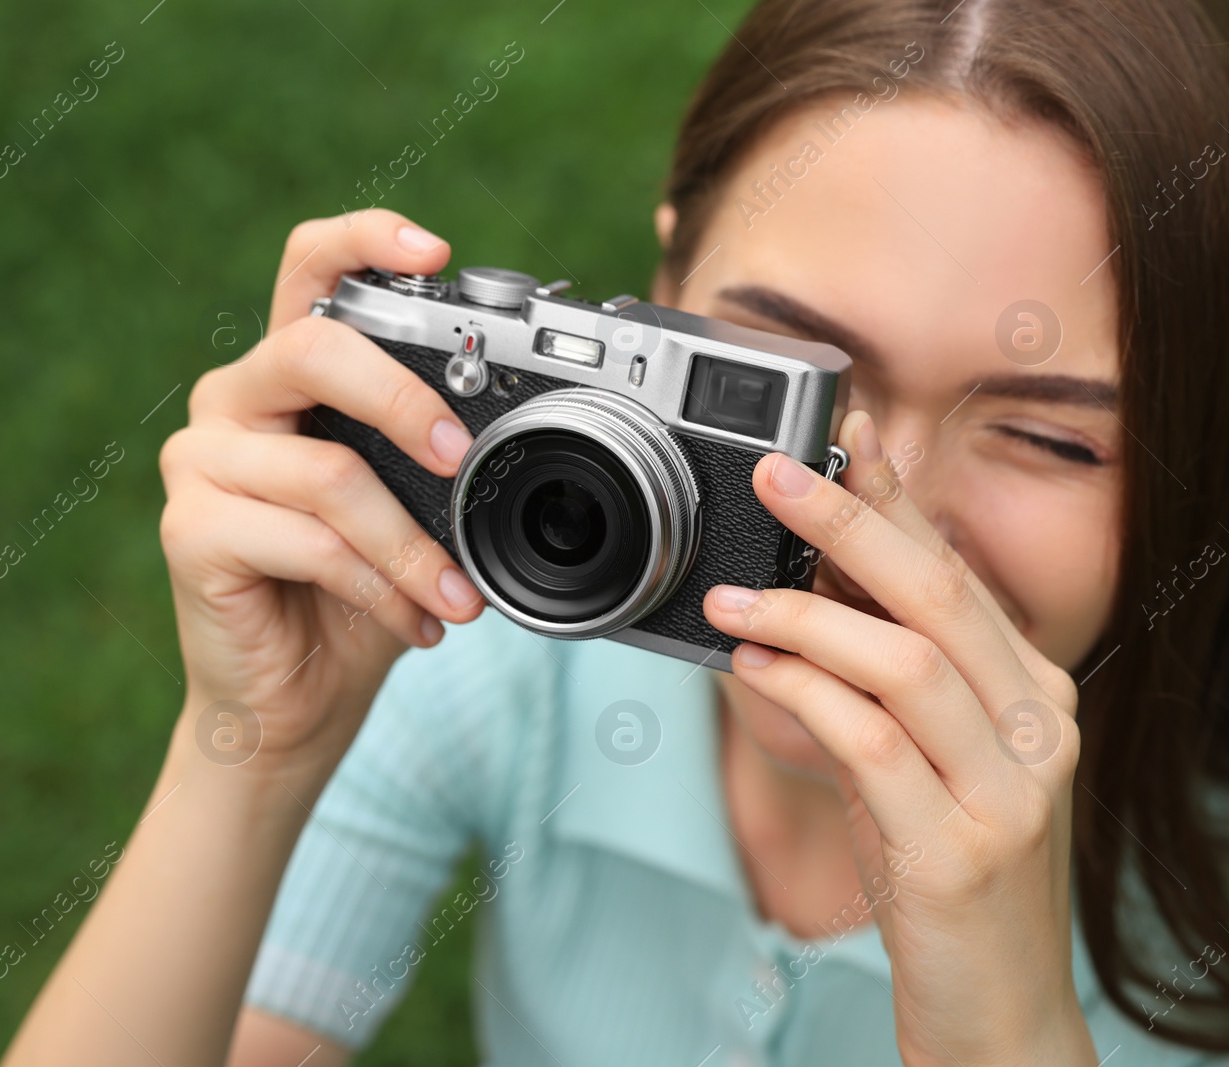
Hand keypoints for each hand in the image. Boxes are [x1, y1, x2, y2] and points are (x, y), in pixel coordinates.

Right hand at [158, 210, 485, 784]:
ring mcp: (199, 461)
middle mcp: (234, 400)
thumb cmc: (353, 597)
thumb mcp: (409, 510)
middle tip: (463, 461)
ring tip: (457, 598)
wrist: (294, 701)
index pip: (311, 268)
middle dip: (407, 402)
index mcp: (288, 375)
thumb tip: (510, 433)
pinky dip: (379, 587)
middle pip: (316, 351)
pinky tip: (412, 622)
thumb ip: (431, 455)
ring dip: (412, 546)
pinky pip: (309, 542)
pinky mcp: (188, 530)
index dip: (365, 240)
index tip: (435, 250)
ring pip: (330, 473)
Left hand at [702, 411, 1096, 1065]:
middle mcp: (1037, 728)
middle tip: (773, 476)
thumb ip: (887, 673)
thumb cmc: (943, 864)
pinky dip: (802, 695)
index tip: (843, 436)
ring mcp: (1006, 790)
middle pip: (939, 595)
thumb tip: (813, 579)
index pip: (955, 571)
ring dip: (804, 617)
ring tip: (729, 600)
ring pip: (905, 661)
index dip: (895, 499)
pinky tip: (751, 671)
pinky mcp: (958, 849)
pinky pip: (871, 744)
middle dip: (851, 523)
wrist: (994, 998)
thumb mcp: (925, 753)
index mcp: (1034, 692)